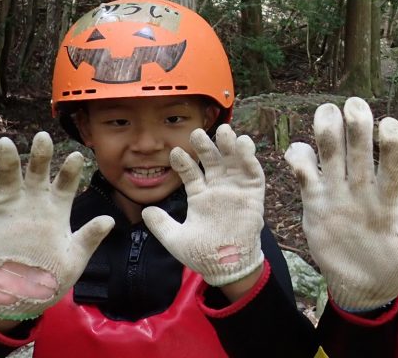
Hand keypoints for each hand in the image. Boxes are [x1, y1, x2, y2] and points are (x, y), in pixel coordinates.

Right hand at [0, 132, 113, 319]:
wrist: (20, 295)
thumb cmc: (52, 276)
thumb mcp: (74, 258)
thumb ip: (89, 238)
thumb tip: (109, 220)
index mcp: (58, 208)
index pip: (66, 183)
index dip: (71, 171)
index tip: (78, 156)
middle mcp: (35, 201)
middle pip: (38, 172)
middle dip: (40, 155)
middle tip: (43, 137)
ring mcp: (11, 205)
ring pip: (10, 176)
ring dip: (8, 159)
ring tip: (6, 143)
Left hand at [142, 124, 264, 286]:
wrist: (226, 267)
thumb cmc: (202, 254)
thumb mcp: (175, 239)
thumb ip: (161, 224)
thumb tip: (145, 211)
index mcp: (200, 196)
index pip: (190, 172)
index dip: (183, 162)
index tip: (174, 152)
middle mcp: (218, 188)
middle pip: (212, 161)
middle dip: (205, 146)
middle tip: (197, 132)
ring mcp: (236, 190)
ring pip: (233, 161)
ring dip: (229, 145)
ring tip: (224, 130)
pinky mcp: (253, 194)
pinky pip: (253, 172)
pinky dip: (249, 157)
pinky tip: (243, 144)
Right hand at [285, 97, 397, 310]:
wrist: (362, 286)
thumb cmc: (393, 268)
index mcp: (388, 197)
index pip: (392, 162)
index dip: (391, 143)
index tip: (389, 125)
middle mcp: (363, 187)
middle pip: (360, 149)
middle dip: (358, 125)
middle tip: (355, 104)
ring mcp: (338, 192)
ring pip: (332, 154)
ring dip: (328, 131)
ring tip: (327, 111)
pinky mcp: (314, 202)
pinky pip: (305, 174)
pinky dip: (299, 159)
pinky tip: (298, 153)